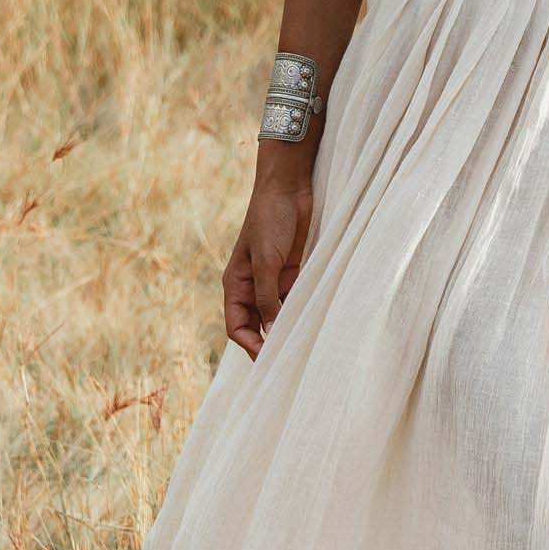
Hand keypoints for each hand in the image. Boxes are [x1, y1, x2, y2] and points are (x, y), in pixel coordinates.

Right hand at [224, 161, 313, 355]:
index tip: (267, 358)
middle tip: (288, 360)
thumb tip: (270, 329)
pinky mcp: (292, 272)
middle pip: (256, 325)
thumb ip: (267, 296)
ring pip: (277, 315)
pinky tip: (312, 321)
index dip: (249, 344)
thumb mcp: (266, 261)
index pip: (236, 325)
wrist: (289, 189)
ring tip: (302, 345)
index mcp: (236, 284)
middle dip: (268, 342)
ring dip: (286, 328)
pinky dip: (300, 311)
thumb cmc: (270, 220)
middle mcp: (252, 286)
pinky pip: (294, 300)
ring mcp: (273, 280)